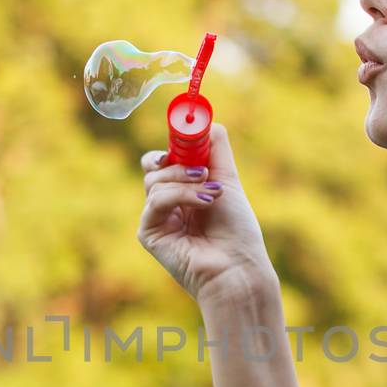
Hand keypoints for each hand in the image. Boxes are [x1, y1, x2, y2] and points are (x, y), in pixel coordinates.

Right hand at [136, 123, 275, 305]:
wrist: (238, 266)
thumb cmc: (237, 231)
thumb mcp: (227, 180)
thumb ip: (215, 149)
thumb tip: (207, 120)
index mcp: (183, 192)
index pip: (166, 158)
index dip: (174, 145)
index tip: (189, 134)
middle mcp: (167, 204)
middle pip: (153, 165)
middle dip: (178, 161)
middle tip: (203, 169)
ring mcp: (156, 218)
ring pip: (155, 180)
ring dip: (186, 181)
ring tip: (212, 194)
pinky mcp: (149, 233)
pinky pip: (156, 200)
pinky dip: (180, 196)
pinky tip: (204, 203)